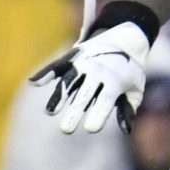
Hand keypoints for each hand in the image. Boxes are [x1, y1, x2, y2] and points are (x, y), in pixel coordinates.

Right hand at [30, 0, 149, 133]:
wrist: (127, 39)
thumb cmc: (130, 72)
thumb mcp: (136, 90)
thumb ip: (128, 110)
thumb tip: (127, 131)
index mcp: (116, 80)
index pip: (106, 99)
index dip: (99, 113)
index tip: (91, 129)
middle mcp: (99, 71)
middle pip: (85, 94)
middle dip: (76, 111)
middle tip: (66, 129)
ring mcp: (85, 63)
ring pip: (69, 81)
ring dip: (59, 96)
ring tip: (50, 111)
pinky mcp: (73, 56)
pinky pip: (58, 65)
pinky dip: (47, 72)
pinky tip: (34, 82)